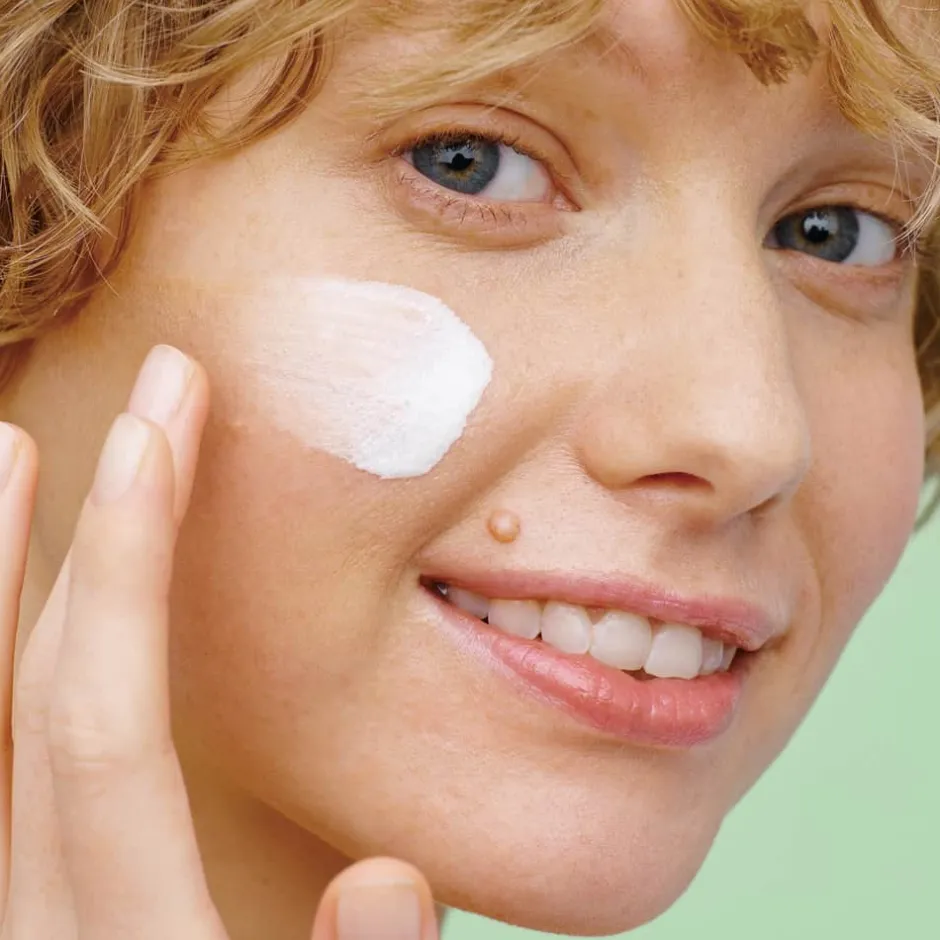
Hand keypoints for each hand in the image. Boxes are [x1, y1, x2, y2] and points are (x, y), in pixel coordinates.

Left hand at [0, 345, 438, 938]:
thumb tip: (385, 875)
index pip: (109, 724)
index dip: (134, 559)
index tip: (163, 426)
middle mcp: (44, 931)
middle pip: (31, 705)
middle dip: (82, 533)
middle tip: (125, 403)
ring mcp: (18, 923)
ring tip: (6, 463)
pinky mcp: (19, 920)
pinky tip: (3, 616)